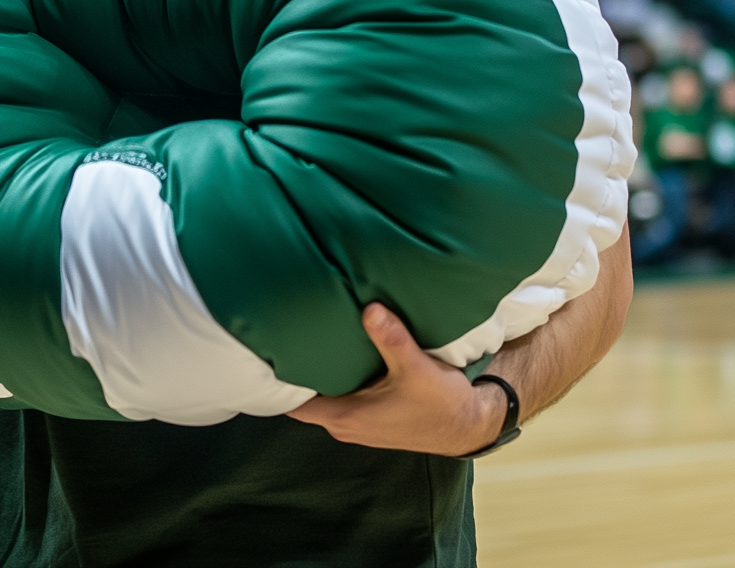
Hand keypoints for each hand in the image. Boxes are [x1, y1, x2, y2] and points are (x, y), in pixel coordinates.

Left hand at [286, 303, 504, 455]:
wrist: (469, 425)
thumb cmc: (441, 403)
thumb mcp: (416, 367)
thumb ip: (391, 338)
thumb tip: (370, 309)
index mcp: (346, 416)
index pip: (293, 405)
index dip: (276, 383)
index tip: (265, 352)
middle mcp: (346, 423)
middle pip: (305, 397)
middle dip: (295, 369)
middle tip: (283, 332)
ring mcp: (357, 421)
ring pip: (324, 395)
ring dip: (318, 372)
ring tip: (306, 335)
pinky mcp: (370, 415)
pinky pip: (341, 394)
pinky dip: (336, 376)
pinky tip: (338, 349)